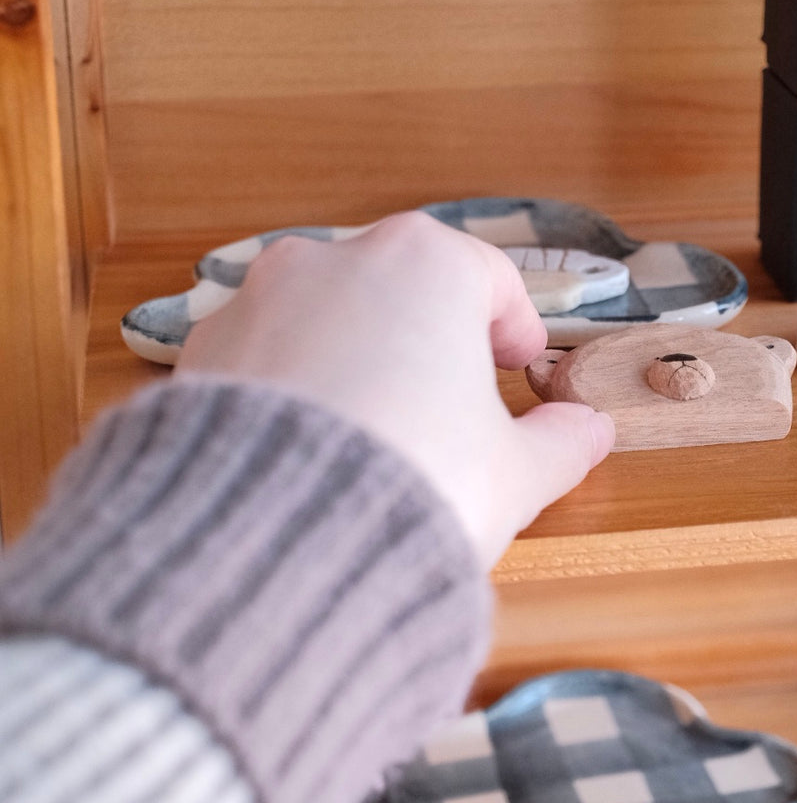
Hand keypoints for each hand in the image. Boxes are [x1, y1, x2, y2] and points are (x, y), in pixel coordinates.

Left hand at [177, 213, 614, 567]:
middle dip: (427, 344)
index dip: (513, 328)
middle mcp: (335, 259)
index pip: (488, 278)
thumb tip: (589, 433)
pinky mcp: (201, 352)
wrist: (273, 542)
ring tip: (373, 441)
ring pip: (325, 321)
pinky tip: (308, 457)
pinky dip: (291, 392)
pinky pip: (264, 359)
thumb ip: (560, 445)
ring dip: (354, 364)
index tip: (518, 370)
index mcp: (427, 265)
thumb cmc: (413, 486)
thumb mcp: (514, 476)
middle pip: (401, 292)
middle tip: (449, 412)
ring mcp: (257, 299)